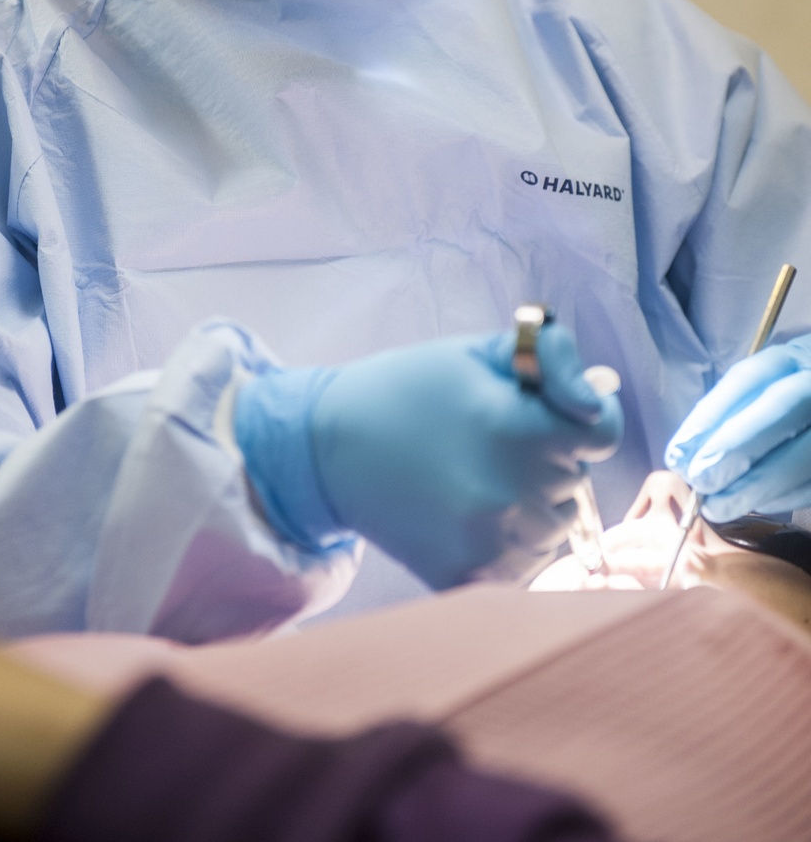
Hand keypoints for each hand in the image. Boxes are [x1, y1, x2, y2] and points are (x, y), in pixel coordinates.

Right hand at [235, 327, 622, 589]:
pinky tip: (472, 513)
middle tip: (492, 437)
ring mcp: (489, 542)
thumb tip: (598, 392)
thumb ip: (551, 358)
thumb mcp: (477, 352)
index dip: (587, 414)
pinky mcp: (468, 578)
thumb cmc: (409, 389)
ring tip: (477, 474)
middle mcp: (510, 490)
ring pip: (556, 525)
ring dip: (534, 502)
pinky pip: (526, 565)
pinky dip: (511, 544)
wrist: (329, 448)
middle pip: (576, 477)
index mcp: (516, 426)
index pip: (603, 430)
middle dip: (549, 454)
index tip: (561, 409)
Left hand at [665, 337, 810, 517]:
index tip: (679, 453)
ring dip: (755, 485)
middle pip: (777, 410)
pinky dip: (782, 496)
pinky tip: (754, 504)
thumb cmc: (788, 390)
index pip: (747, 378)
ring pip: (801, 454)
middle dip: (733, 448)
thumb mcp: (765, 384)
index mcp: (792, 357)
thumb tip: (687, 454)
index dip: (710, 416)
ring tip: (718, 506)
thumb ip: (734, 408)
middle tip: (699, 480)